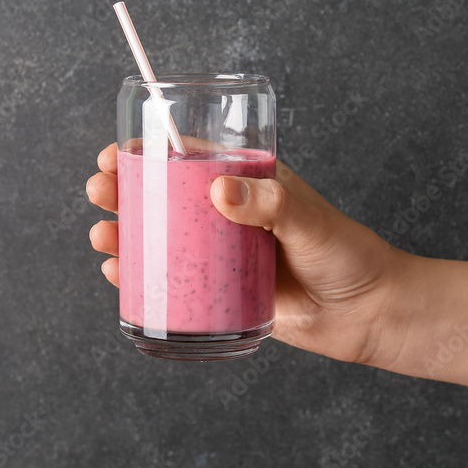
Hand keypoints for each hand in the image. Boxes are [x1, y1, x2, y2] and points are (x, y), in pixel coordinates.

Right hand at [86, 142, 408, 365]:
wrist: (367, 315)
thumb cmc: (348, 256)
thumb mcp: (310, 222)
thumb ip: (272, 204)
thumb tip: (221, 191)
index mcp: (249, 184)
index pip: (191, 159)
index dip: (149, 153)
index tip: (116, 153)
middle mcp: (228, 216)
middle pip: (164, 197)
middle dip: (125, 192)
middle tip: (100, 193)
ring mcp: (220, 255)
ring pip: (160, 238)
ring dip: (126, 234)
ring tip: (105, 236)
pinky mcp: (219, 292)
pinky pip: (171, 280)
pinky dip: (140, 276)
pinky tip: (120, 273)